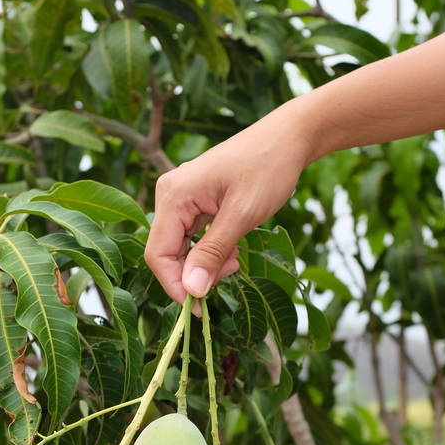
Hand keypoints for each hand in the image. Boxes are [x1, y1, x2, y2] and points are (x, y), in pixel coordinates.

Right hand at [144, 100, 311, 302]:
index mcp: (173, 195)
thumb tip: (191, 290)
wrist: (287, 138)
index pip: (157, 254)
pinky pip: (192, 237)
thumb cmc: (267, 169)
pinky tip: (233, 247)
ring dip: (205, 263)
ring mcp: (181, 198)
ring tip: (236, 258)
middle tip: (231, 272)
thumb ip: (213, 253)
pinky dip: (210, 250)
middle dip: (195, 273)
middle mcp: (169, 195)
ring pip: (180, 248)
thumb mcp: (242, 216)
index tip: (200, 306)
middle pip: (166, 253)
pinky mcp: (194, 201)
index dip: (175, 285)